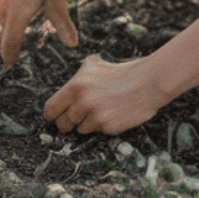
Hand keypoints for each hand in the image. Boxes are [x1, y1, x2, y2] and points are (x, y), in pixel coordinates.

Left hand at [43, 55, 170, 135]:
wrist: (147, 83)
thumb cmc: (122, 73)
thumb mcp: (94, 66)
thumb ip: (77, 77)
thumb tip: (66, 87)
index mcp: (75, 87)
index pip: (51, 109)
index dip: (51, 115)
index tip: (54, 117)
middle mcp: (83, 103)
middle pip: (64, 123)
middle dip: (68, 122)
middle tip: (74, 119)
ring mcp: (96, 117)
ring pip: (81, 129)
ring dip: (87, 124)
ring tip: (100, 112)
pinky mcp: (109, 128)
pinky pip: (98, 132)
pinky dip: (103, 126)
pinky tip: (113, 114)